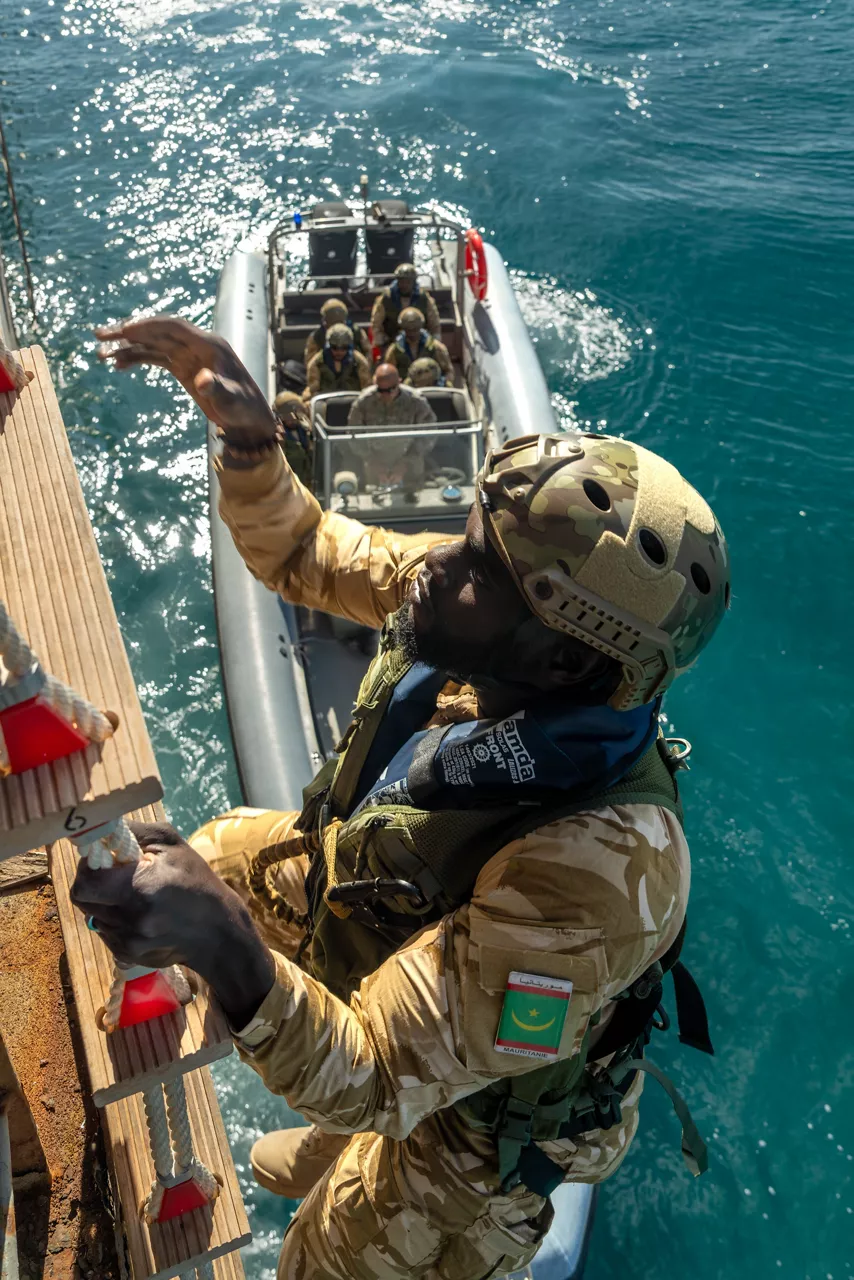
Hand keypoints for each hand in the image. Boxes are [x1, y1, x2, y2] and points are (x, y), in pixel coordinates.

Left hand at [71, 821, 275, 1025]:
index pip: (85, 882)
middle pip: (83, 899)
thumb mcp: (172, 844)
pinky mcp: (127, 956)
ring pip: (92, 916)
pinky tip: (141, 915)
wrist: (218, 931)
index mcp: (141, 887)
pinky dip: (116, 920)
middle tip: (116, 876)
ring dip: (105, 902)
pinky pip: (105, 932)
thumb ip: (132, 833)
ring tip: (135, 896)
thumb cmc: (196, 880)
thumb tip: (100, 829)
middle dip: (94, 884)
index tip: (103, 861)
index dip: (88, 868)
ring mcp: (128, 942)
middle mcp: (131, 919)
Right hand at [94, 316, 277, 445]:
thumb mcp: (232, 400)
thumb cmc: (244, 408)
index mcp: (209, 345)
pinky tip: (118, 365)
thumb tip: (203, 381)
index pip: (174, 327)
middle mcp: (196, 345)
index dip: (149, 326)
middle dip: (128, 333)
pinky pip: (155, 357)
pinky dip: (136, 358)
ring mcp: (188, 355)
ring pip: (152, 344)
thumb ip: (218, 389)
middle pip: (157, 332)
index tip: (124, 331)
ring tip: (100, 354)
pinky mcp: (182, 367)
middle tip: (99, 336)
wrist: (248, 417)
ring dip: (127, 347)